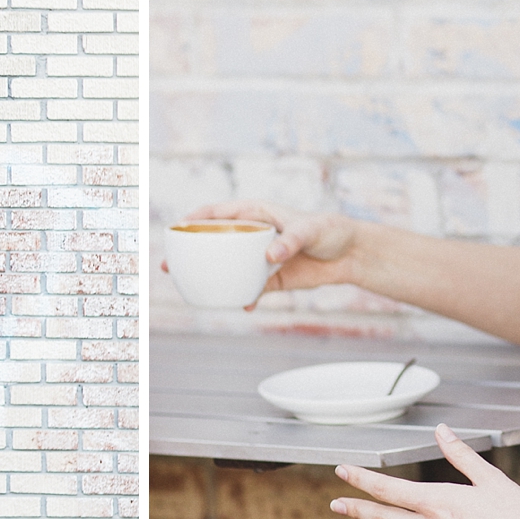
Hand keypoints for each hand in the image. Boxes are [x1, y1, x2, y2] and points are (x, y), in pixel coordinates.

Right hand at [161, 200, 362, 303]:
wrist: (350, 254)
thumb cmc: (330, 230)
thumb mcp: (312, 229)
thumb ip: (291, 239)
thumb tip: (270, 255)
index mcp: (258, 213)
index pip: (219, 212)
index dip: (195, 218)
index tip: (177, 228)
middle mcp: (254, 234)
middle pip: (214, 241)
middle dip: (189, 251)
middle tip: (169, 264)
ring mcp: (259, 257)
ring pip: (226, 266)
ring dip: (209, 276)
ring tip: (190, 288)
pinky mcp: (271, 278)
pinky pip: (249, 288)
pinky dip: (242, 297)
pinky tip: (241, 305)